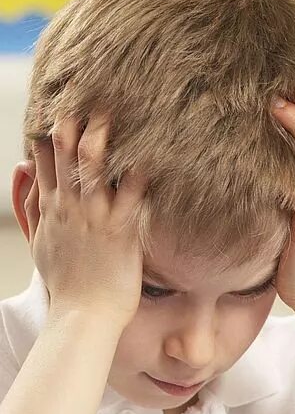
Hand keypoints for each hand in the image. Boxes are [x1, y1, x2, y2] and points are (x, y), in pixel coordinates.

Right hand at [26, 115, 146, 326]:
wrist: (82, 316)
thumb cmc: (68, 283)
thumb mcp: (40, 241)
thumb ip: (31, 205)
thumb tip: (22, 168)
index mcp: (51, 209)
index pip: (46, 161)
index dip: (53, 133)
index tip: (62, 107)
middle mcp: (70, 207)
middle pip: (68, 156)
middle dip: (75, 125)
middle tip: (87, 97)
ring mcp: (94, 217)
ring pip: (94, 168)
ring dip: (103, 139)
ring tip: (111, 113)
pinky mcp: (120, 231)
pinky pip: (132, 195)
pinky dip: (141, 173)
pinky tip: (152, 153)